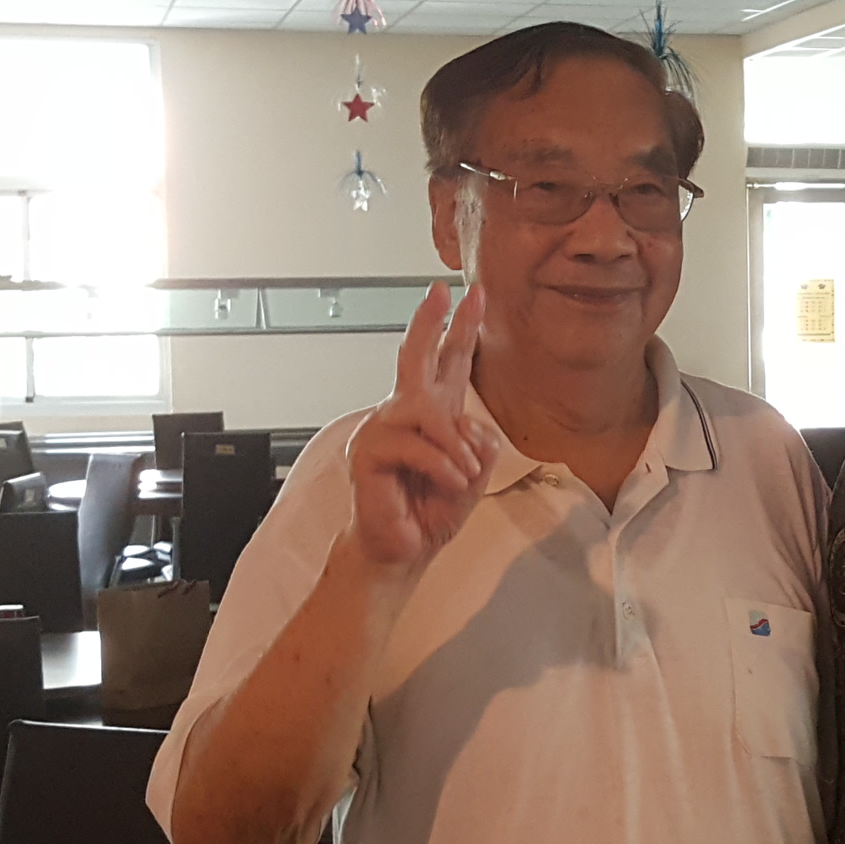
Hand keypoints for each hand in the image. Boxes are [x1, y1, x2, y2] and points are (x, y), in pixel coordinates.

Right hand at [344, 283, 492, 572]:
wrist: (402, 551)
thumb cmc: (430, 511)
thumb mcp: (472, 476)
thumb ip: (478, 446)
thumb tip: (466, 428)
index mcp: (432, 416)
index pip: (446, 364)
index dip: (460, 328)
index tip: (473, 295)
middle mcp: (403, 415)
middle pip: (415, 357)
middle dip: (430, 322)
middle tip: (441, 293)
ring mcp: (380, 430)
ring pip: (427, 412)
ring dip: (454, 447)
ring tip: (463, 474)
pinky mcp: (367, 453)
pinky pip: (416, 446)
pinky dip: (442, 466)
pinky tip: (449, 483)